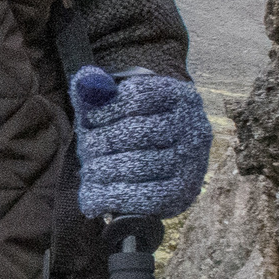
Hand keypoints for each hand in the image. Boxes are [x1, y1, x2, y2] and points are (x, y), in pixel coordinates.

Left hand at [72, 67, 211, 219]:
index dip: (107, 109)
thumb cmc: (136, 125)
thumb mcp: (119, 104)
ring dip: (102, 170)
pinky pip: (143, 196)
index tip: (90, 119)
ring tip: (87, 171)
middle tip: (85, 150)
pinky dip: (112, 197)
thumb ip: (99, 91)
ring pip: (136, 164)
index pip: (137, 97)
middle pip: (135, 132)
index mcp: (181, 97)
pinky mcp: (184, 192)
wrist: (164, 160)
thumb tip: (84, 80)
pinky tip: (91, 199)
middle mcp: (194, 127)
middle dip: (102, 142)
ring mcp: (193, 162)